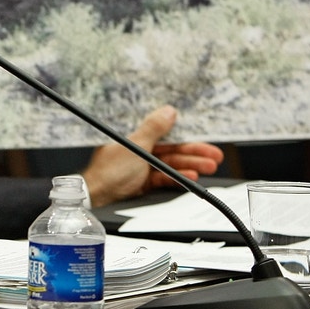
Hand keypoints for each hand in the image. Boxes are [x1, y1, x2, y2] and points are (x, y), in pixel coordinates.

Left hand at [81, 105, 223, 206]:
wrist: (96, 196)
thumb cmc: (107, 170)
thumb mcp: (135, 146)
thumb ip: (153, 129)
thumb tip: (167, 112)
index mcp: (133, 133)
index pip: (163, 129)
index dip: (184, 131)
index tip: (202, 132)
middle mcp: (138, 147)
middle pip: (171, 147)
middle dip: (194, 151)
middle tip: (213, 154)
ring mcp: (140, 163)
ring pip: (170, 162)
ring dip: (191, 164)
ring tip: (209, 166)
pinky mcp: (142, 179)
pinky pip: (164, 176)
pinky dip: (177, 177)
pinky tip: (191, 176)